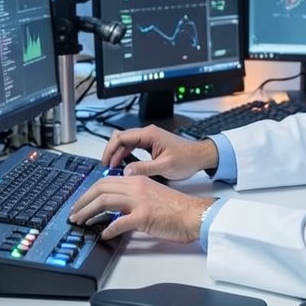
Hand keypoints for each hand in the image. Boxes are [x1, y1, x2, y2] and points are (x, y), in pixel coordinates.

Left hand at [68, 175, 215, 241]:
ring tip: (80, 222)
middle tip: (73, 213)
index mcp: (137, 180)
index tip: (80, 202)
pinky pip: (119, 222)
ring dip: (88, 212)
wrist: (193, 214)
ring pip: (105, 202)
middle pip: (100, 189)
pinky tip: (103, 234)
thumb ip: (132, 197)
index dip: (88, 192)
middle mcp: (136, 187)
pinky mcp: (144, 216)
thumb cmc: (176, 207)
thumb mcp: (150, 194)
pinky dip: (108, 229)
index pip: (105, 181)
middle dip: (82, 201)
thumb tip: (113, 208)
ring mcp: (140, 201)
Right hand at [102, 126, 218, 180]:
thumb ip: (144, 169)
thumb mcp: (164, 167)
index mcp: (149, 134)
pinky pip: (133, 146)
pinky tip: (123, 165)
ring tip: (113, 167)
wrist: (199, 156)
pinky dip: (125, 154)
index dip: (110, 150)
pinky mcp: (151, 143)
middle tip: (106, 166)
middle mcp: (148, 133)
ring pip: (126, 142)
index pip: (121, 137)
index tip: (106, 163)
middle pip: (121, 138)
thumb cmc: (186, 158)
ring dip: (118, 153)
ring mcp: (149, 137)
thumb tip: (126, 172)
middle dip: (111, 151)